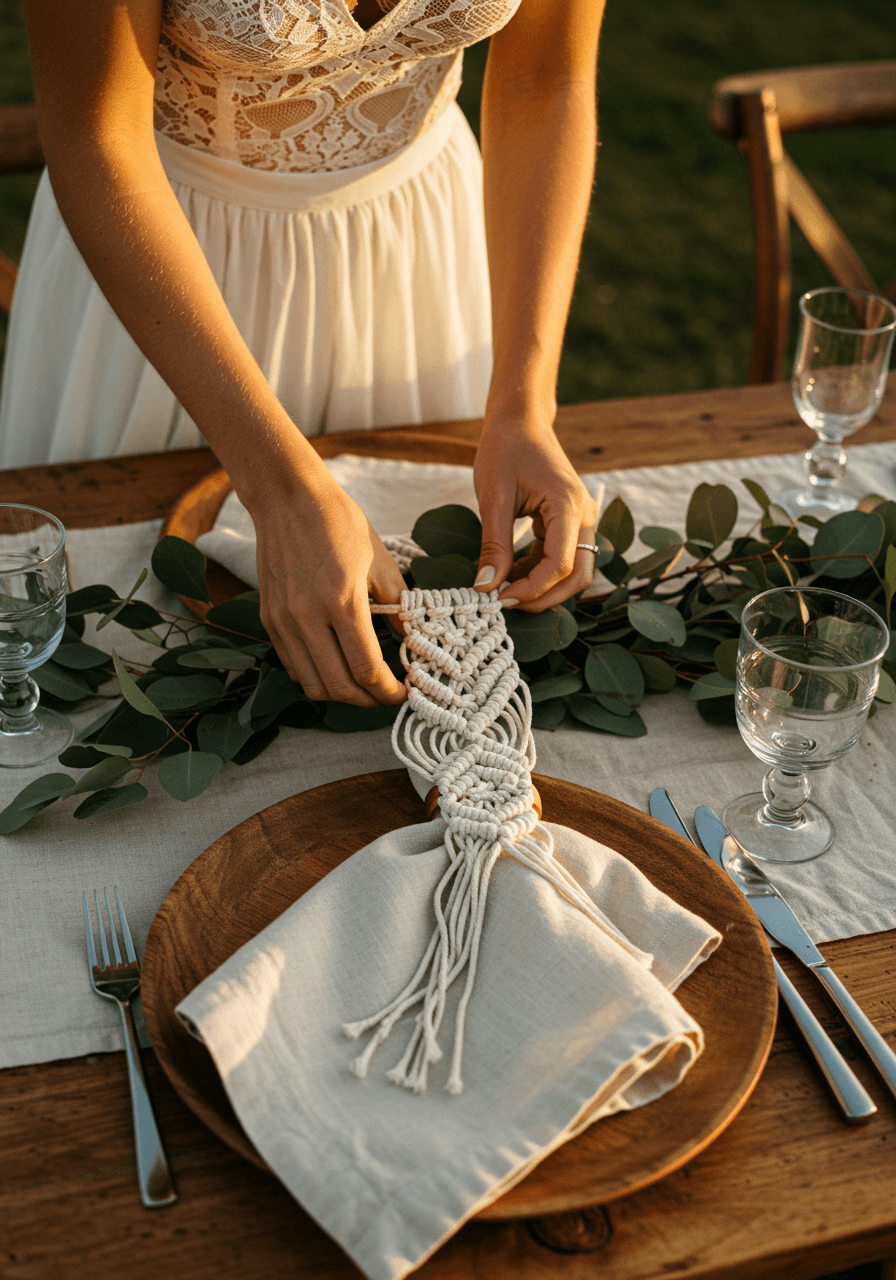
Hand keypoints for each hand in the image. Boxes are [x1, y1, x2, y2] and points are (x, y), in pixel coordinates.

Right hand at [251, 478, 407, 706]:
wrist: (288, 497)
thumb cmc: (339, 522)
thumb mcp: (380, 561)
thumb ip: (398, 607)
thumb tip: (414, 641)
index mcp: (341, 601)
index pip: (366, 669)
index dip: (388, 692)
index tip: (403, 693)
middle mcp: (307, 617)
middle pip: (338, 687)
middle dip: (368, 700)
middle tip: (386, 695)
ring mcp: (283, 621)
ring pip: (311, 685)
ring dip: (340, 694)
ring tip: (362, 685)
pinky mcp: (268, 619)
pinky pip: (292, 666)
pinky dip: (315, 677)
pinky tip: (334, 665)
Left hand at [472, 420, 599, 609]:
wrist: (521, 422)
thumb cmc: (505, 450)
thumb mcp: (493, 496)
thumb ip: (493, 545)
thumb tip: (487, 587)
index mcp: (568, 505)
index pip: (559, 564)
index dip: (531, 589)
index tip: (499, 599)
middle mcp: (585, 515)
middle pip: (577, 576)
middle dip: (543, 598)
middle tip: (504, 604)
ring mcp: (582, 520)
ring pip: (574, 572)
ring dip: (542, 588)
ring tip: (504, 587)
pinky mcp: (572, 523)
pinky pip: (563, 558)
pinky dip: (539, 573)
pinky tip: (510, 571)